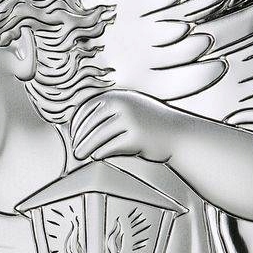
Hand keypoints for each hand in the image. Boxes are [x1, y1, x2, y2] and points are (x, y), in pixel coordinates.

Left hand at [69, 89, 188, 162]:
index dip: (76, 125)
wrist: (179, 134)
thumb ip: (108, 111)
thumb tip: (79, 127)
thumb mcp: (130, 107)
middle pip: (90, 124)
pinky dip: (100, 153)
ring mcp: (130, 120)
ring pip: (98, 137)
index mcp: (118, 96)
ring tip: (80, 156)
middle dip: (79, 139)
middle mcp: (123, 105)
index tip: (73, 136)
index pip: (87, 109)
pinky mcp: (136, 137)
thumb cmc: (151, 123)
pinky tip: (97, 156)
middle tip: (74, 151)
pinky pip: (110, 147)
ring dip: (86, 148)